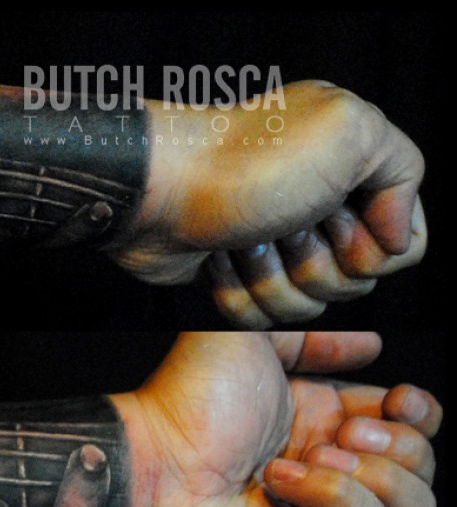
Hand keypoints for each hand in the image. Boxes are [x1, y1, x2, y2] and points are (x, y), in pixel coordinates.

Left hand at [113, 332, 440, 506]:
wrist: (149, 463)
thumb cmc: (184, 402)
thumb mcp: (248, 340)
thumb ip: (312, 336)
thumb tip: (370, 345)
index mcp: (319, 420)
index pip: (410, 425)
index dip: (420, 413)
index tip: (400, 399)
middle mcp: (326, 470)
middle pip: (421, 465)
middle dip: (399, 442)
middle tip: (340, 432)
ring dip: (378, 474)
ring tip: (315, 458)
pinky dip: (334, 497)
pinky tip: (283, 481)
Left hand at [115, 82, 425, 325]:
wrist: (157, 192)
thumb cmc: (246, 161)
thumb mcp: (352, 133)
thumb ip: (405, 169)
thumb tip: (397, 237)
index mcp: (354, 168)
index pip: (401, 244)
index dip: (371, 248)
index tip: (335, 217)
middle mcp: (319, 208)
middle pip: (354, 282)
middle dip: (317, 264)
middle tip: (284, 225)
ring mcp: (276, 246)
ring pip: (307, 306)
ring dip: (274, 278)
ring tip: (246, 239)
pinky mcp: (237, 277)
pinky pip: (261, 318)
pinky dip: (239, 292)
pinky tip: (219, 259)